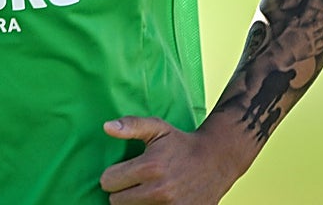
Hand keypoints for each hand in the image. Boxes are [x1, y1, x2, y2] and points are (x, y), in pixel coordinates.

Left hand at [99, 116, 241, 204]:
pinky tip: (155, 200)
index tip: (122, 171)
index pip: (108, 181)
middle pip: (116, 202)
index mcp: (150, 167)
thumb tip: (107, 127)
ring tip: (145, 191)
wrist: (216, 161)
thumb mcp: (157, 127)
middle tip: (135, 182)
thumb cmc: (181, 143)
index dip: (112, 175)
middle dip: (122, 191)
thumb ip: (131, 125)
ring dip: (135, 203)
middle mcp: (159, 191)